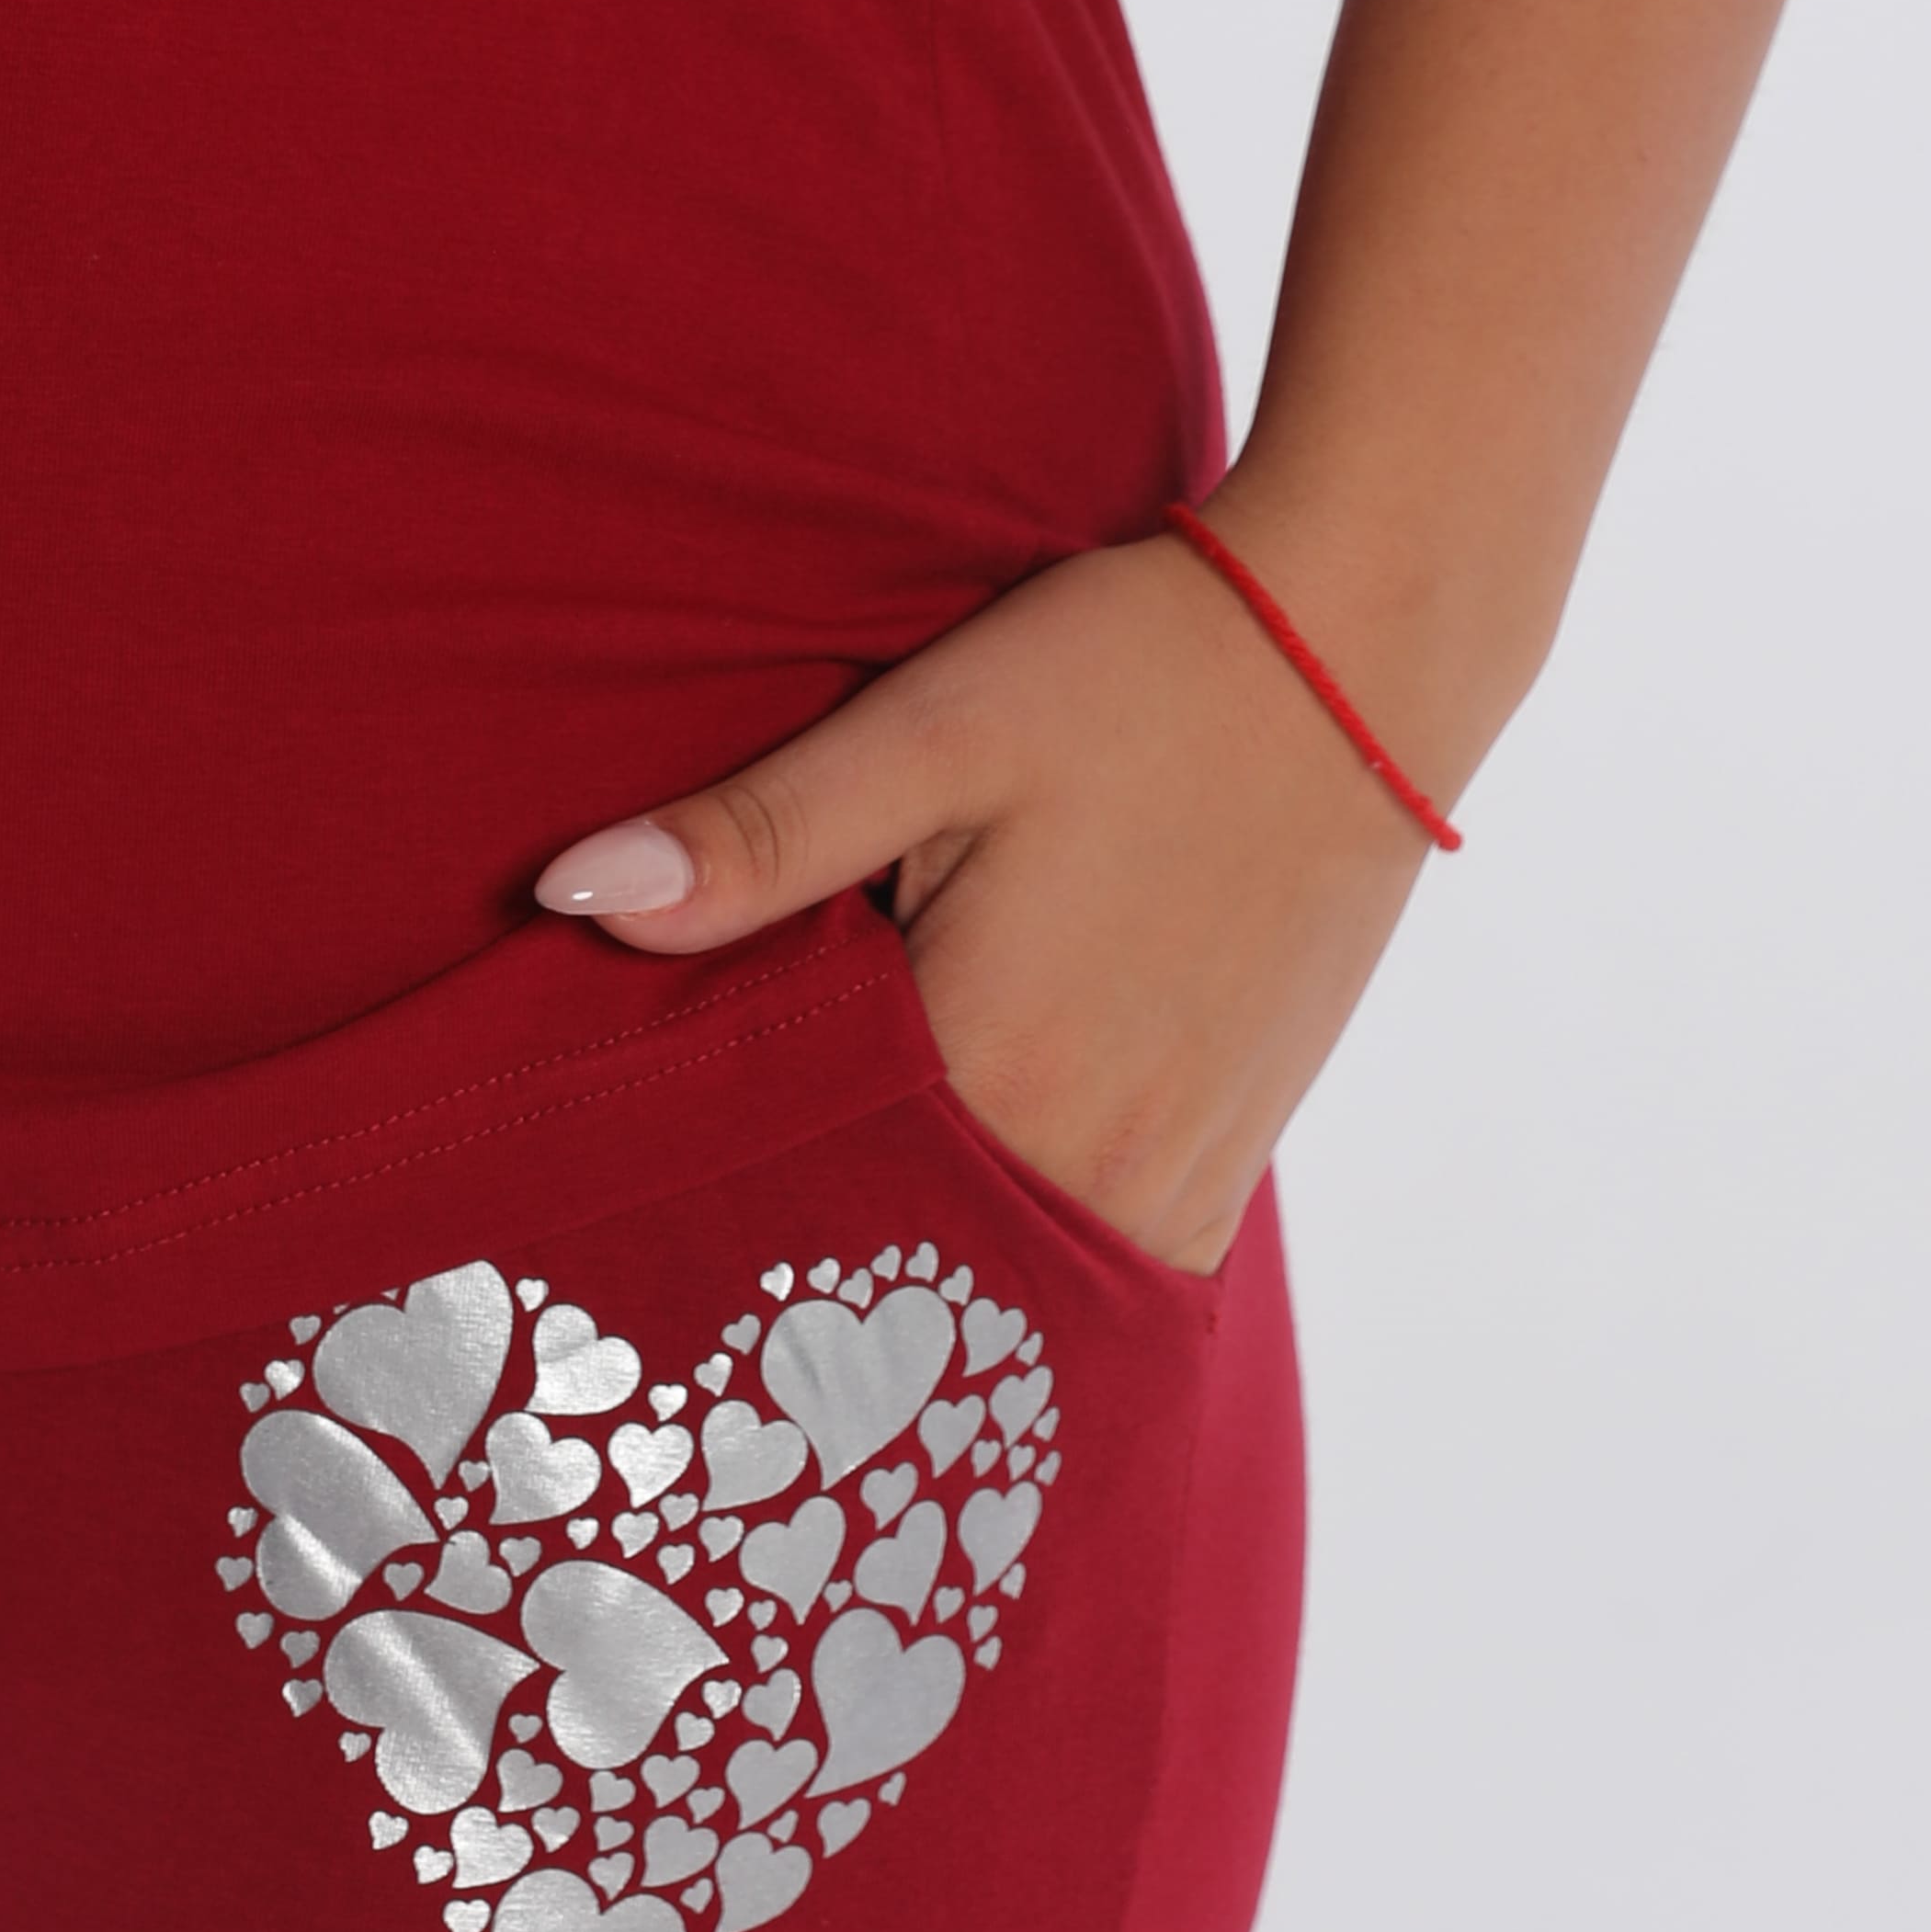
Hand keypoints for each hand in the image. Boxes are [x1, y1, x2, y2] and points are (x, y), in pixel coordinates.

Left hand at [532, 526, 1452, 1273]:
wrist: (1360, 650)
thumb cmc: (1135, 671)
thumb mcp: (928, 729)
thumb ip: (755, 838)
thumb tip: (570, 899)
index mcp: (990, 1062)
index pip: (798, 1191)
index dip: (708, 1205)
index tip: (631, 1219)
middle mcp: (1094, 1153)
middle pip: (906, 1261)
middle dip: (811, 1259)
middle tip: (704, 1249)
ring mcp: (1181, 1165)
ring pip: (1011, 1280)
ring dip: (926, 1267)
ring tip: (825, 1237)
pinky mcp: (1239, 1145)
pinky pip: (1113, 1256)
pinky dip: (1035, 1253)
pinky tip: (967, 1207)